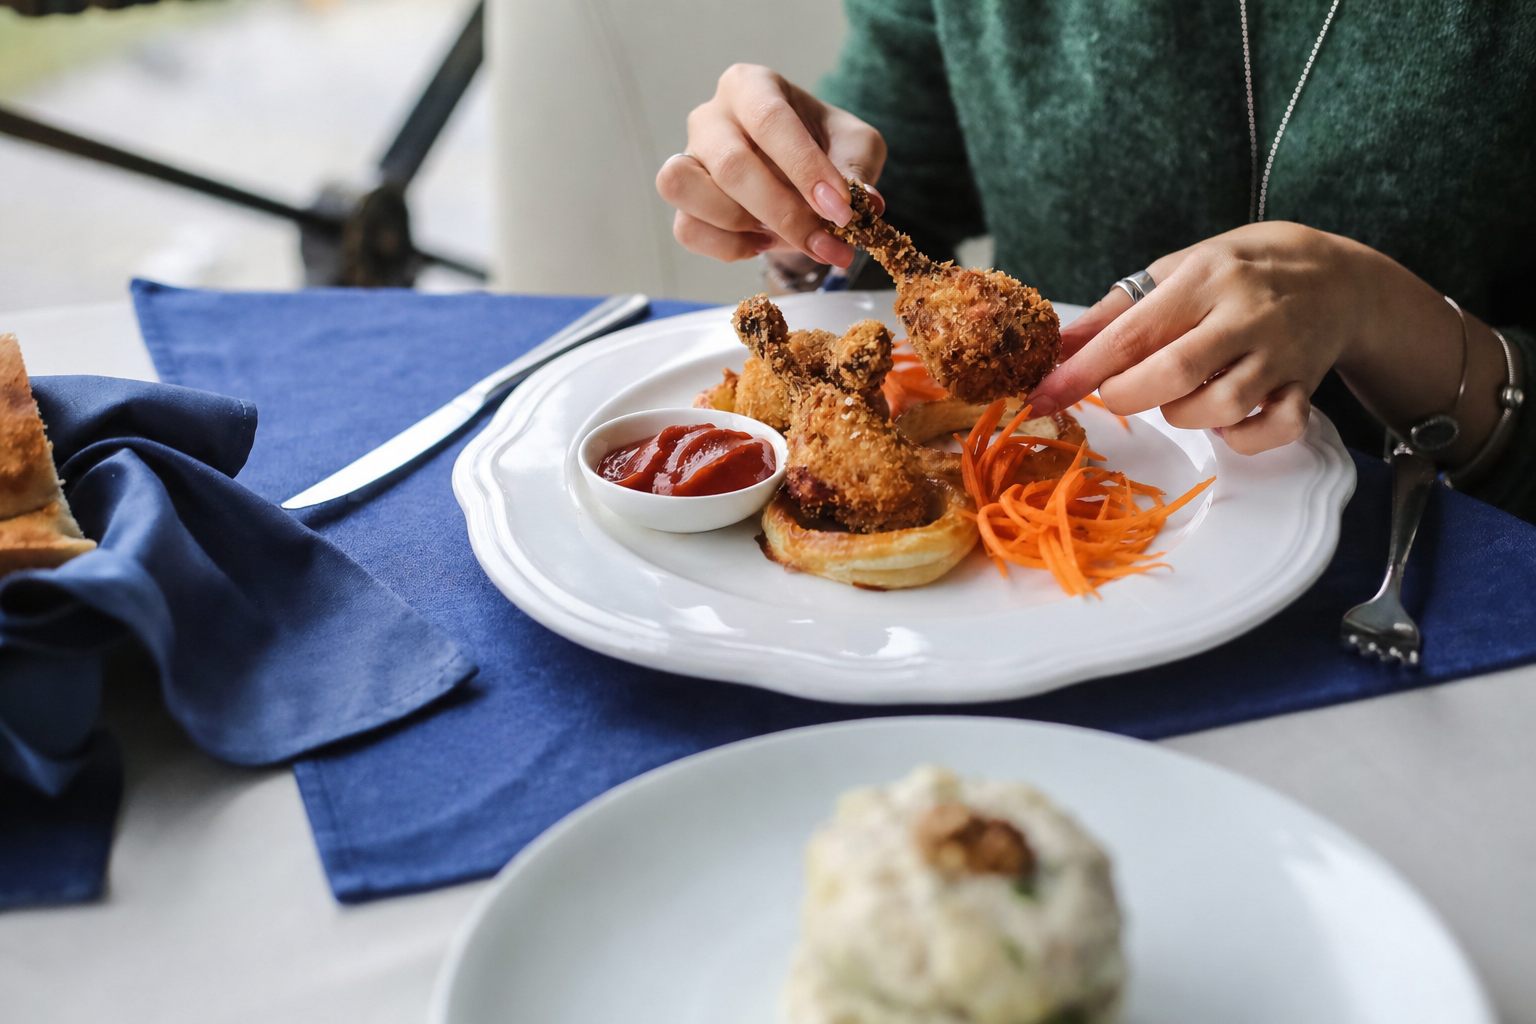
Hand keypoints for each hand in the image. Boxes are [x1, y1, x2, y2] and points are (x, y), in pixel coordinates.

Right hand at [655, 63, 886, 267]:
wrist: (798, 174)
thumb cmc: (824, 147)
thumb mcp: (855, 147)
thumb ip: (860, 169)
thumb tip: (867, 203)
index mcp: (752, 86)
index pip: (771, 120)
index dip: (806, 169)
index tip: (842, 210)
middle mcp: (711, 116)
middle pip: (731, 164)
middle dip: (783, 213)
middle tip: (827, 242)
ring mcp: (687, 157)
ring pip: (686, 189)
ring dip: (742, 225)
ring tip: (783, 236)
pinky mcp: (681, 199)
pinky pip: (686, 228)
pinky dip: (726, 246)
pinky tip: (761, 243)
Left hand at [1027, 221, 1502, 461]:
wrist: (1338, 275)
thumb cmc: (1240, 271)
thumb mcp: (1176, 270)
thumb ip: (1114, 312)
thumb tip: (1056, 347)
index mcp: (1203, 279)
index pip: (1130, 334)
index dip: (1080, 372)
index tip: (1041, 397)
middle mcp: (1244, 315)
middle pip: (1173, 374)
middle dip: (1128, 396)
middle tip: (1117, 394)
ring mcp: (1280, 355)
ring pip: (1220, 407)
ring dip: (1183, 415)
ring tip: (1179, 396)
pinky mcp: (1306, 387)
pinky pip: (1272, 431)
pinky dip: (1240, 438)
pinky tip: (1225, 419)